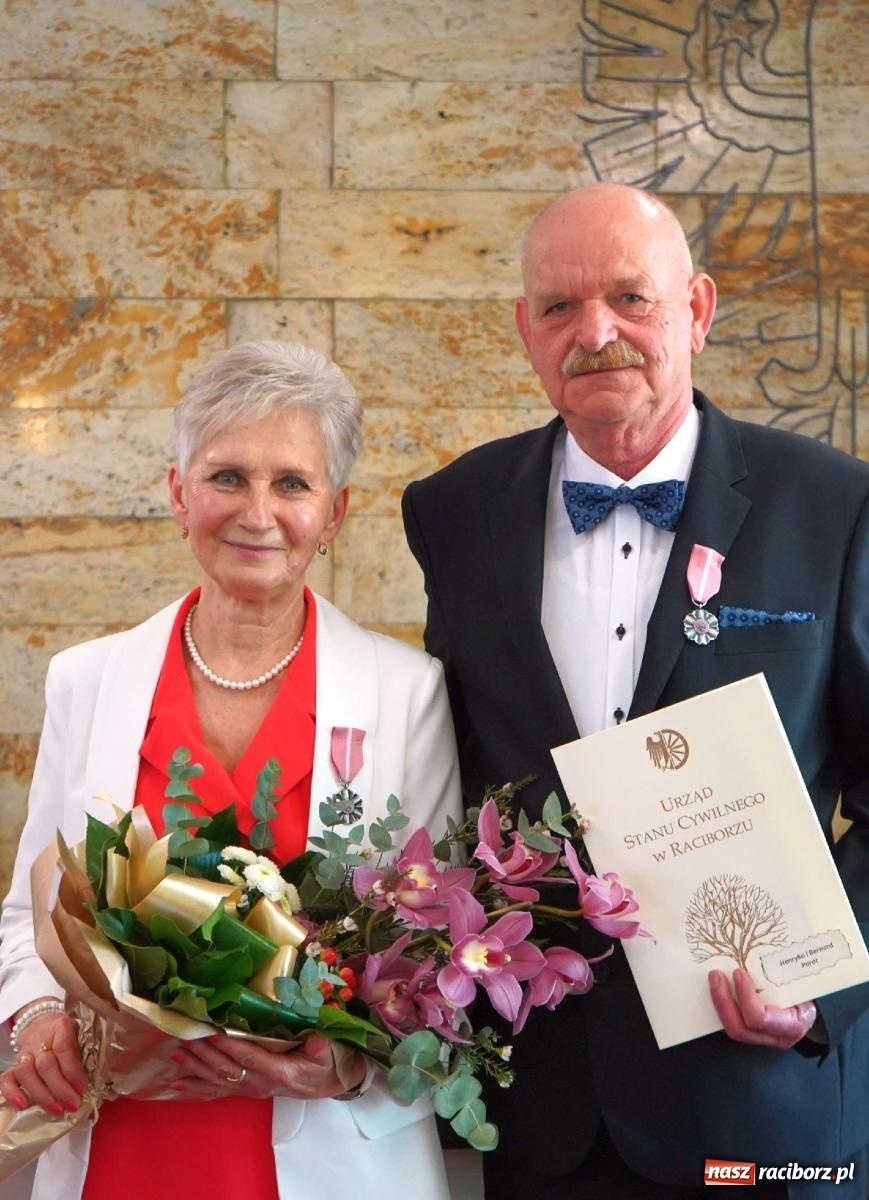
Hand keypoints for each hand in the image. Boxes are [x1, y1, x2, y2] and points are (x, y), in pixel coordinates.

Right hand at [0, 1010, 87, 1116]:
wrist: (43, 1024)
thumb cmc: (67, 1035)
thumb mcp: (80, 1035)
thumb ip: (85, 1055)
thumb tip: (94, 1084)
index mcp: (61, 1026)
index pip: (64, 1047)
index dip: (72, 1070)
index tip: (82, 1088)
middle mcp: (39, 1039)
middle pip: (46, 1064)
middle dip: (60, 1089)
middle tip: (73, 1105)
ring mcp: (24, 1052)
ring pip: (26, 1073)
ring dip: (42, 1094)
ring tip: (56, 1109)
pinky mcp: (12, 1065)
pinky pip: (6, 1079)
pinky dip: (13, 1094)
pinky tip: (23, 1106)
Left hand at [166, 1032, 365, 1101]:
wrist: (326, 1085)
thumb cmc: (326, 1064)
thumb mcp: (328, 1053)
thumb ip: (321, 1045)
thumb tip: (317, 1036)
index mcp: (280, 1072)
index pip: (250, 1058)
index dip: (231, 1047)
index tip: (212, 1032)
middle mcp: (261, 1084)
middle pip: (228, 1069)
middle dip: (205, 1054)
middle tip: (185, 1039)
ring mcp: (252, 1089)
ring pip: (219, 1080)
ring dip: (195, 1068)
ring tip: (174, 1055)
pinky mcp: (247, 1090)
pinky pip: (218, 1090)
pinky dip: (196, 1086)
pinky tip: (177, 1083)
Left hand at [709, 968, 817, 1049]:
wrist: (814, 1008)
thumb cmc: (809, 991)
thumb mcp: (804, 983)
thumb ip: (788, 972)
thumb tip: (774, 936)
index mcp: (793, 1025)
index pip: (761, 1018)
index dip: (745, 996)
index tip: (738, 972)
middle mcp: (776, 1037)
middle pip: (741, 1028)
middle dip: (723, 1001)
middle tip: (716, 975)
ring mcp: (762, 1039)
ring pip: (733, 1028)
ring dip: (719, 1003)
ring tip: (714, 980)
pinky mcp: (752, 1034)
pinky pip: (732, 1024)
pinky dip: (722, 1006)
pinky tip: (717, 989)